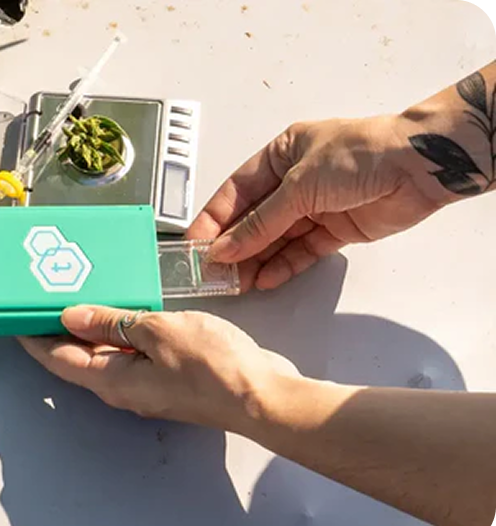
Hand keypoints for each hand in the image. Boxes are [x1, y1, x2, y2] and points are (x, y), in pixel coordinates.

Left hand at [17, 305, 298, 433]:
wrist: (263, 396)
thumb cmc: (212, 365)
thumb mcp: (157, 332)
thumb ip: (112, 322)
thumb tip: (70, 317)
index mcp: (112, 380)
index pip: (57, 360)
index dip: (32, 339)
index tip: (11, 319)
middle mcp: (123, 388)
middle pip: (77, 359)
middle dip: (56, 331)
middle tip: (42, 297)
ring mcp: (147, 384)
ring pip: (104, 356)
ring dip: (88, 329)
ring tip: (78, 294)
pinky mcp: (168, 377)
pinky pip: (131, 353)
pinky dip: (118, 331)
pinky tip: (123, 308)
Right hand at [187, 115, 444, 291]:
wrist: (419, 168)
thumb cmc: (360, 156)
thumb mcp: (298, 186)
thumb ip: (260, 223)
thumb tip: (225, 248)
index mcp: (280, 155)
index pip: (235, 192)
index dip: (213, 220)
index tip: (194, 245)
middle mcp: (294, 181)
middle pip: (254, 219)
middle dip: (234, 246)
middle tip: (213, 272)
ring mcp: (315, 206)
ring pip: (276, 239)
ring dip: (256, 260)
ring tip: (236, 282)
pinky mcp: (335, 230)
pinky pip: (301, 251)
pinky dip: (284, 265)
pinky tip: (265, 279)